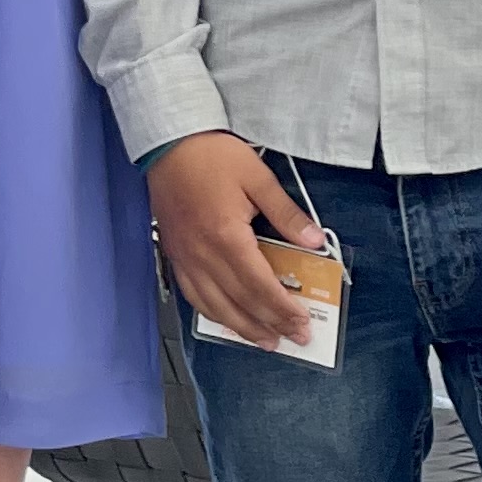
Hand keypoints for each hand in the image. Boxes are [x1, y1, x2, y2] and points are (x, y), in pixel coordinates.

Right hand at [148, 133, 324, 349]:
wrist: (168, 142)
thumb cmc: (210, 155)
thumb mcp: (258, 178)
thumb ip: (286, 214)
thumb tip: (313, 240)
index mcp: (226, 237)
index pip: (260, 286)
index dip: (283, 310)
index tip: (302, 323)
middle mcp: (203, 254)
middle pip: (239, 302)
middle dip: (269, 324)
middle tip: (292, 339)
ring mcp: (185, 256)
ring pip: (213, 305)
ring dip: (241, 327)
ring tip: (263, 340)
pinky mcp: (175, 253)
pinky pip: (192, 293)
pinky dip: (211, 312)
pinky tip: (224, 317)